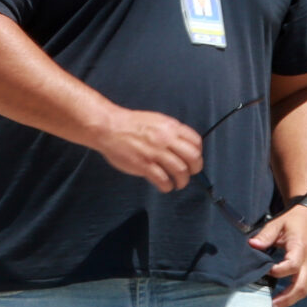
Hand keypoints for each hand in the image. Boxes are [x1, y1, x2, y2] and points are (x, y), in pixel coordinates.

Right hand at [88, 108, 202, 191]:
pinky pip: (163, 179)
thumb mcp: (155, 120)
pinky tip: (165, 186)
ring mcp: (155, 152)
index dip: (198, 153)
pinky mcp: (144, 164)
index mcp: (170, 127)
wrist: (108, 127)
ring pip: (181, 170)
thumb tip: (181, 145)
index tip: (194, 159)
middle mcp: (165, 139)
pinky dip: (167, 186)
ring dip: (183, 181)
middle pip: (193, 157)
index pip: (196, 141)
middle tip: (190, 173)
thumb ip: (169, 132)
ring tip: (178, 183)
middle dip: (195, 169)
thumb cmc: (129, 124)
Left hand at [252, 204, 306, 306]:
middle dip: (287, 298)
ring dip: (291, 300)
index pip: (292, 266)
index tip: (265, 271)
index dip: (278, 271)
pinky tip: (282, 298)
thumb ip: (265, 235)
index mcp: (301, 248)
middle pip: (302, 286)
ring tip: (274, 305)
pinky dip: (294, 294)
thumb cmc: (294, 220)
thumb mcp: (278, 223)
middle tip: (271, 305)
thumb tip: (252, 245)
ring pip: (305, 289)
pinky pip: (305, 285)